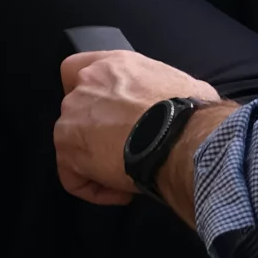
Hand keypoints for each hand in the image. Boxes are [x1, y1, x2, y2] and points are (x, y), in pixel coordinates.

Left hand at [54, 50, 220, 206]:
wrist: (181, 137)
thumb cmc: (189, 112)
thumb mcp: (183, 85)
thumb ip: (163, 90)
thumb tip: (178, 104)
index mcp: (110, 66)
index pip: (75, 70)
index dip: (84, 93)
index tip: (103, 112)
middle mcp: (85, 86)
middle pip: (76, 112)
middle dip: (97, 134)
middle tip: (128, 150)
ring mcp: (71, 116)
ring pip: (73, 145)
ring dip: (97, 163)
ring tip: (130, 175)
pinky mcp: (68, 149)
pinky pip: (73, 177)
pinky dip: (95, 189)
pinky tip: (124, 192)